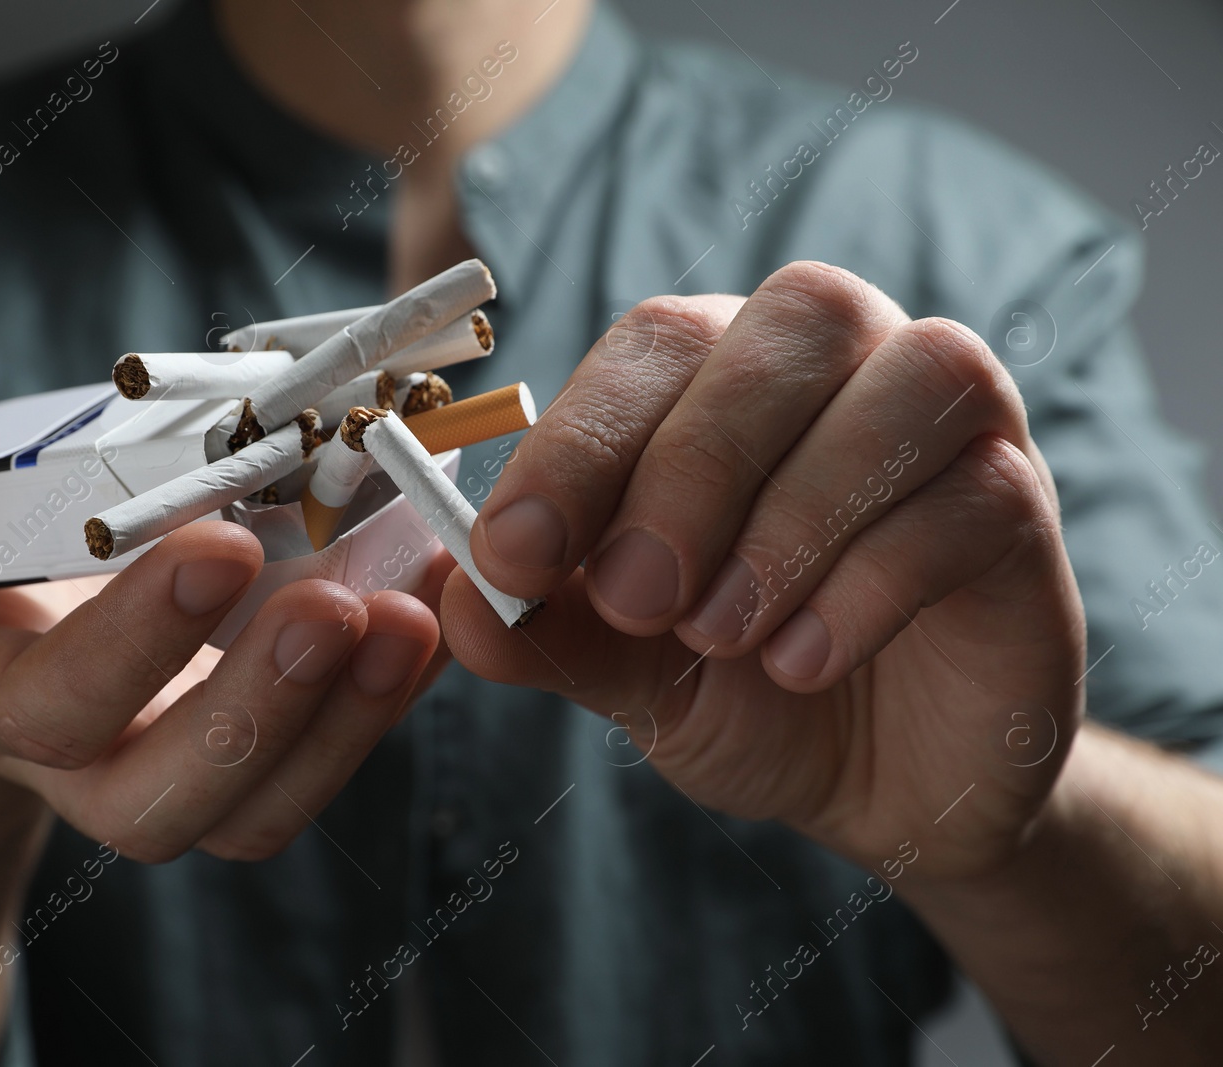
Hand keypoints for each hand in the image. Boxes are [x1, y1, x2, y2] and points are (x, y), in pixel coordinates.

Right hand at [0, 404, 446, 861]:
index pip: (54, 708)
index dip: (137, 643)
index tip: (216, 542)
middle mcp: (80, 759)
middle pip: (169, 799)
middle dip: (259, 712)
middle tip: (339, 605)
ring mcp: (171, 757)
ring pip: (262, 804)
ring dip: (351, 720)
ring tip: (415, 613)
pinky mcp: (246, 736)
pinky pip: (320, 758)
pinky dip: (387, 696)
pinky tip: (432, 610)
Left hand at [448, 262, 1084, 881]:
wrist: (881, 785)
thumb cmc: (746, 692)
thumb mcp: (625, 669)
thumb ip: (548, 627)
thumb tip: (457, 598)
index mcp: (727, 372)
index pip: (654, 342)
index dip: (579, 440)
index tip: (513, 556)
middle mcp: (845, 364)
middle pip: (788, 325)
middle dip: (691, 468)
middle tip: (636, 600)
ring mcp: (950, 427)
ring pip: (906, 383)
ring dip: (793, 518)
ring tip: (722, 636)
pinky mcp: (1022, 509)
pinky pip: (976, 495)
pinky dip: (872, 582)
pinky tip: (805, 664)